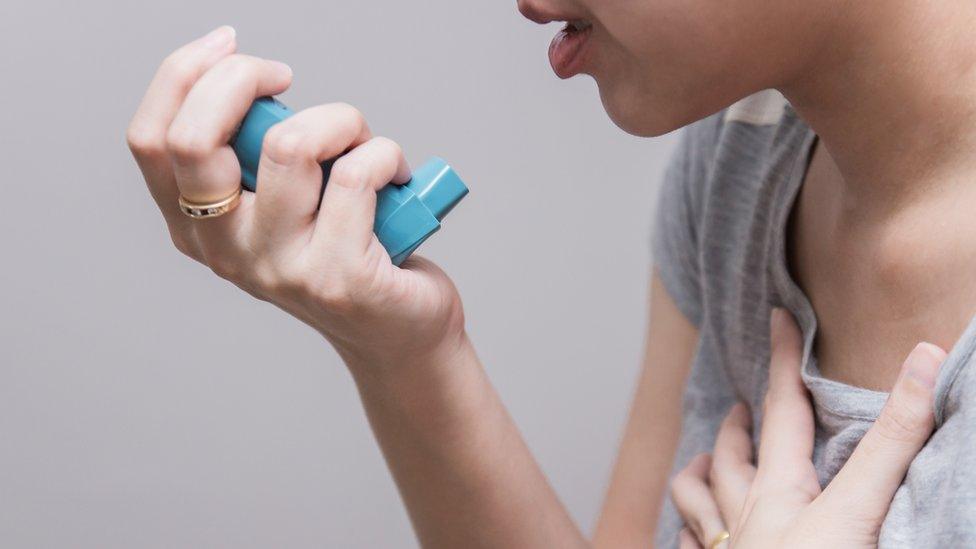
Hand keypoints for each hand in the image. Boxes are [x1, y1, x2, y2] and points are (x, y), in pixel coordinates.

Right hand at [126, 26, 465, 370]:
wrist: (397, 331)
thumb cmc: (346, 252)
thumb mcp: (282, 204)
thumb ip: (258, 159)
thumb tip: (261, 88)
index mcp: (197, 228)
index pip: (150, 141)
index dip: (183, 76)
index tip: (229, 48)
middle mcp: (226, 252)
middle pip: (196, 139)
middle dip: (243, 77)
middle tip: (286, 78)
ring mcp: (281, 269)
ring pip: (291, 145)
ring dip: (340, 119)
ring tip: (362, 143)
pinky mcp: (339, 277)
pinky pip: (356, 174)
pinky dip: (384, 153)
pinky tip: (395, 174)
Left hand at [671, 308, 945, 548]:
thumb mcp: (862, 510)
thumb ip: (894, 441)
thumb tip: (924, 357)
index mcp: (782, 491)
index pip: (784, 409)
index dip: (783, 359)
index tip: (776, 316)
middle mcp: (746, 516)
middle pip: (733, 457)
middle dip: (739, 426)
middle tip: (741, 406)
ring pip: (698, 502)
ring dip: (699, 475)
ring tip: (699, 462)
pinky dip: (689, 534)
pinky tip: (691, 536)